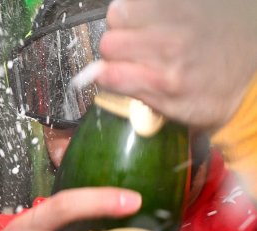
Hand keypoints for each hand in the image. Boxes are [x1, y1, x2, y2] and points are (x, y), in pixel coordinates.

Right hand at [96, 0, 256, 130]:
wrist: (253, 67)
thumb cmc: (215, 92)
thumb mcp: (179, 111)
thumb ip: (135, 94)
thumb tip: (97, 76)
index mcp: (163, 83)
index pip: (107, 74)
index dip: (107, 74)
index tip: (117, 75)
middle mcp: (167, 49)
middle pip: (108, 43)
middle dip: (117, 50)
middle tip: (136, 53)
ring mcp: (175, 20)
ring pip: (118, 14)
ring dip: (125, 23)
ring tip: (144, 32)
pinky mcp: (180, 2)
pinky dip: (140, 7)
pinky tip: (154, 18)